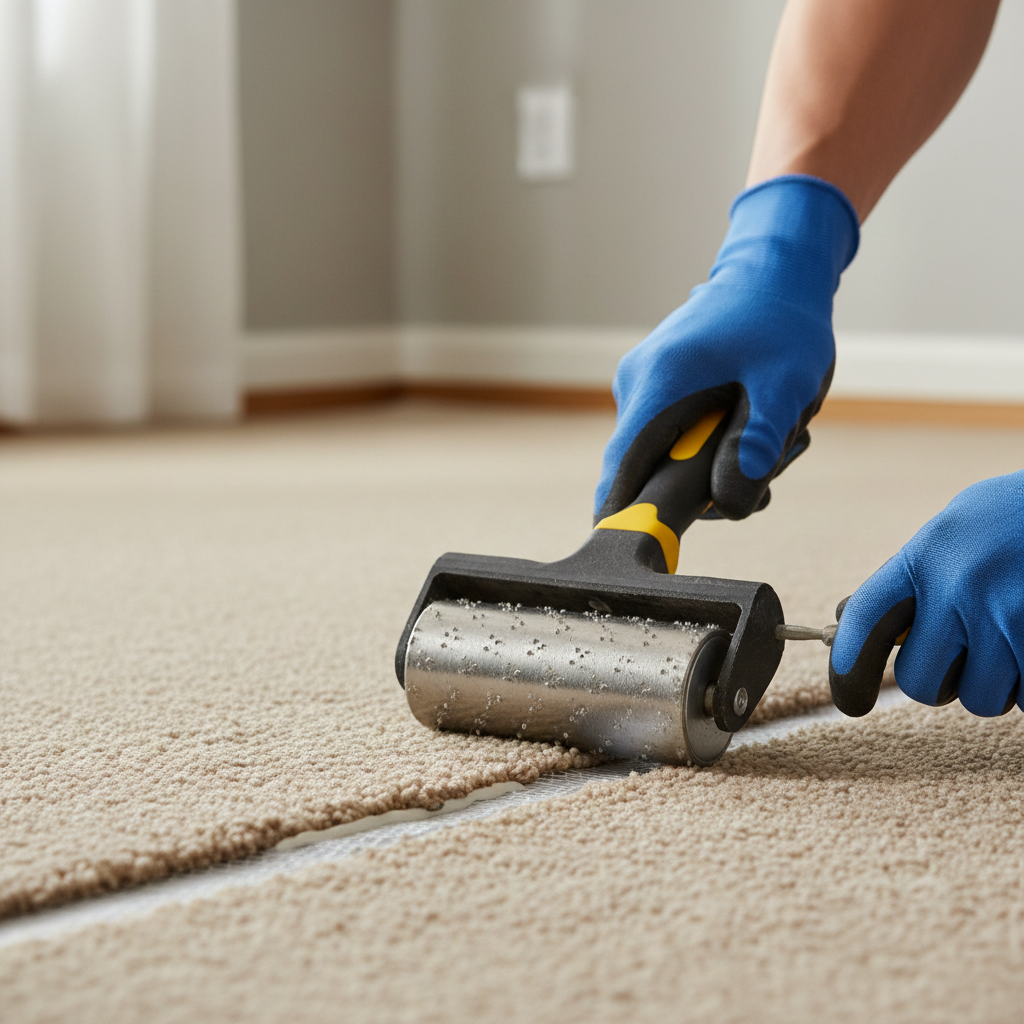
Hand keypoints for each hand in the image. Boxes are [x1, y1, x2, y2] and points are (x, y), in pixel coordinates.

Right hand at [595, 175, 858, 521]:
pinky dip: (707, 445)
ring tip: (768, 433)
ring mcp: (641, 386)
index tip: (640, 549)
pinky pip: (669, 436)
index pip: (623, 469)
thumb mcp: (784, 385)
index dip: (627, 515)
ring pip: (662, 456)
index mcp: (658, 384)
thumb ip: (756, 444)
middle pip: (648, 470)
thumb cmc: (781, 321)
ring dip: (713, 465)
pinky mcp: (653, 388)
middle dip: (702, 487)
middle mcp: (636, 386)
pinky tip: (748, 424)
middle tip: (765, 469)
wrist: (773, 270)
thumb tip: (732, 503)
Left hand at [830, 471, 1023, 717]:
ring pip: (982, 699)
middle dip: (944, 679)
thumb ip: (913, 576)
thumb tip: (844, 620)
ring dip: (999, 683)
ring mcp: (1009, 618)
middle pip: (921, 683)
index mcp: (929, 553)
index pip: (866, 619)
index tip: (850, 700)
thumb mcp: (960, 529)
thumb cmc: (1020, 520)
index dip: (848, 666)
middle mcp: (960, 587)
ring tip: (1016, 634)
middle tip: (971, 652)